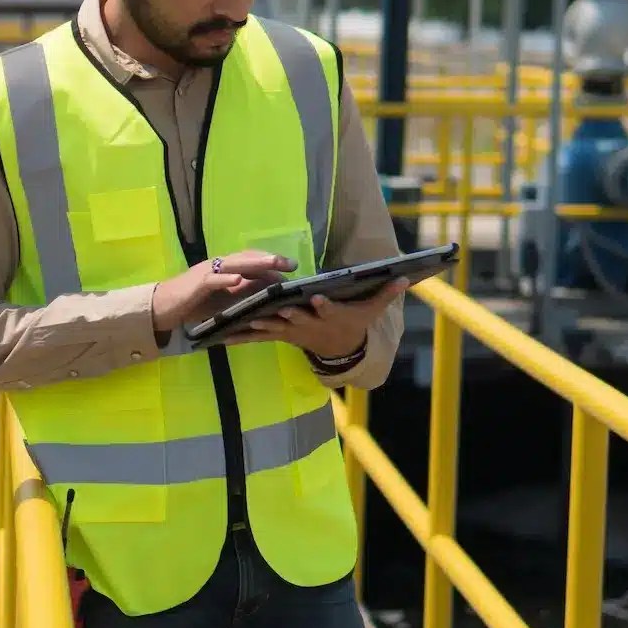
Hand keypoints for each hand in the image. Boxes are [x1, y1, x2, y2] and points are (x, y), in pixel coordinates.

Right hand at [150, 251, 294, 334]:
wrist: (162, 307)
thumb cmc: (190, 304)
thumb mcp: (219, 300)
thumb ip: (238, 295)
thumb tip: (262, 294)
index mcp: (223, 270)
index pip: (250, 261)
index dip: (270, 263)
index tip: (289, 268)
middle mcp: (217, 266)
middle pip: (247, 258)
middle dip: (269, 260)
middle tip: (291, 264)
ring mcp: (207, 273)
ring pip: (235, 264)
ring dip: (255, 263)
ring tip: (274, 264)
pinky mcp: (197, 284)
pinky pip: (213, 279)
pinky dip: (226, 279)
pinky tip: (239, 279)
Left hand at [235, 280, 406, 358]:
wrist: (340, 349)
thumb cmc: (354, 323)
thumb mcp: (371, 310)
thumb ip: (385, 293)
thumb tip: (406, 278)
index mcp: (330, 315)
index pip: (328, 308)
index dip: (323, 305)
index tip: (317, 298)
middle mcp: (310, 324)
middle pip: (296, 318)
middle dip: (286, 314)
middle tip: (272, 310)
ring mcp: (293, 331)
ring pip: (273, 327)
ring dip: (258, 325)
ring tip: (241, 322)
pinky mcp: (280, 334)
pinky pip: (258, 336)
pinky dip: (242, 335)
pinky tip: (222, 336)